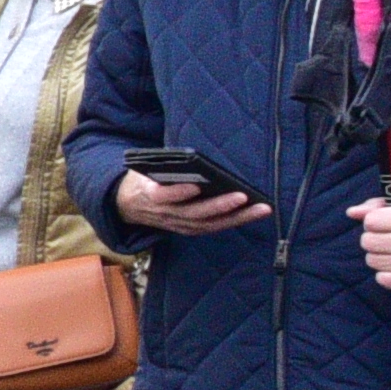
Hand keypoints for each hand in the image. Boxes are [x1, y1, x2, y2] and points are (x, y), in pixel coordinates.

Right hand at [116, 170, 265, 235]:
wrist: (129, 206)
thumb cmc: (143, 181)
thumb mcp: (143, 170)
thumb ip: (162, 167)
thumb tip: (191, 160)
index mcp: (149, 195)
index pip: (162, 196)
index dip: (178, 193)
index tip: (194, 186)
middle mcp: (165, 214)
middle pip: (194, 213)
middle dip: (220, 206)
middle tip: (242, 196)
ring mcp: (178, 225)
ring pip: (209, 224)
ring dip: (237, 217)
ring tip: (261, 208)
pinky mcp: (189, 230)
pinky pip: (213, 227)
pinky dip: (234, 221)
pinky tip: (253, 213)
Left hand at [356, 198, 390, 296]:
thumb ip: (381, 206)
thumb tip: (352, 212)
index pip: (373, 220)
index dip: (374, 222)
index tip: (384, 225)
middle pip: (369, 241)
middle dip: (375, 241)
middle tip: (390, 241)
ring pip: (373, 260)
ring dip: (380, 258)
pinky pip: (383, 279)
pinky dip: (387, 275)